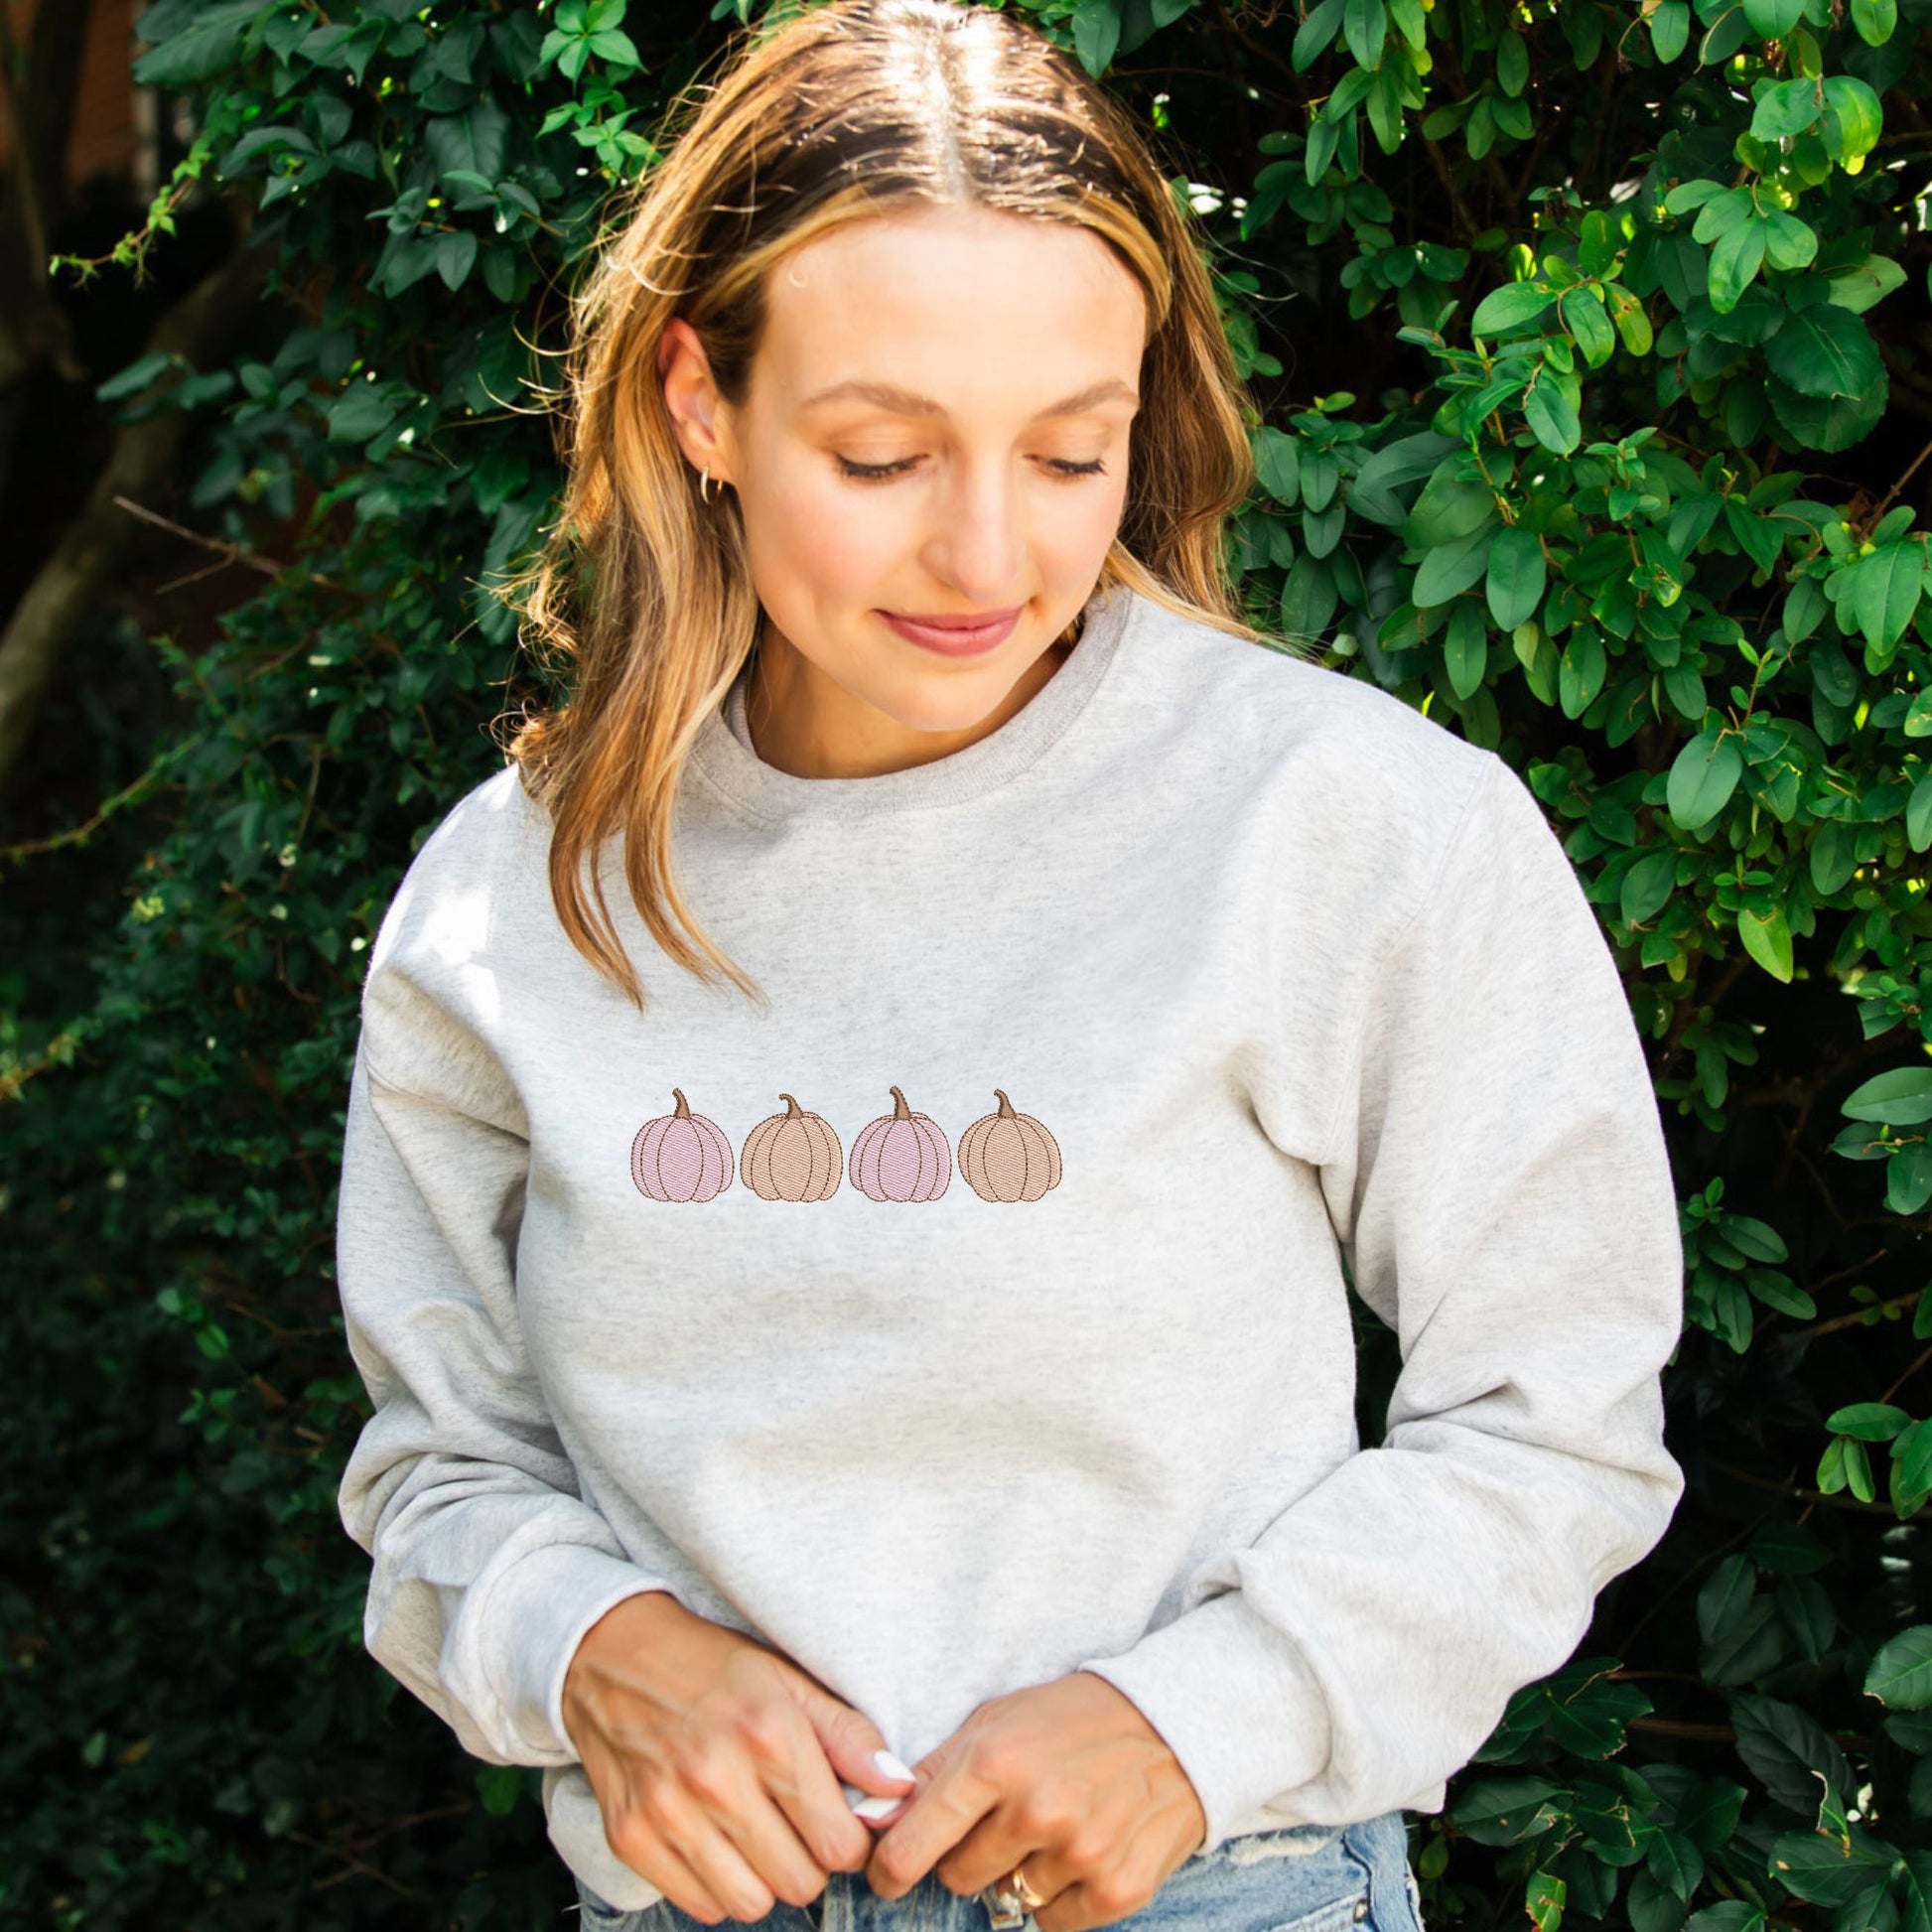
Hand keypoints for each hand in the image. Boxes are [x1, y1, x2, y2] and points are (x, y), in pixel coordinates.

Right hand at [562, 1590, 916, 1924]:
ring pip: (751, 1905)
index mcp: (769, 1733)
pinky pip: (700, 1906)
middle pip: (800, 1882)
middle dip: (809, 1861)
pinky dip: (717, 1885)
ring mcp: (669, 1812)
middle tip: (795, 1826)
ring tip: (756, 1834)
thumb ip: (849, 1737)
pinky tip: (715, 1840)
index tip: (838, 1822)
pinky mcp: (631, 1838)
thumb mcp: (788, 1681)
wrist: (610, 1655)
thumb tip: (900, 1788)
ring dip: (764, 1880)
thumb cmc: (712, 1668)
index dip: (850, 1841)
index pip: (841, 1843)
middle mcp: (718, 1777)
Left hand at [862, 1671, 1207, 1931]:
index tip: (885, 1874)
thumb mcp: (997, 1718)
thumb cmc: (1071, 1717)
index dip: (889, 1868)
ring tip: (1052, 1825)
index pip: (912, 1845)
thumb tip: (871, 1818)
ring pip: (1007, 1897)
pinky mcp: (1118, 1888)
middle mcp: (1035, 1810)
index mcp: (995, 1761)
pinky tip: (1078, 1852)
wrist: (1173, 1723)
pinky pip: (1053, 1921)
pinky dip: (1058, 1897)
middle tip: (1001, 1820)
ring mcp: (1079, 1853)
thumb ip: (934, 1770)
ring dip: (1019, 1871)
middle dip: (966, 1855)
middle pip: (957, 1876)